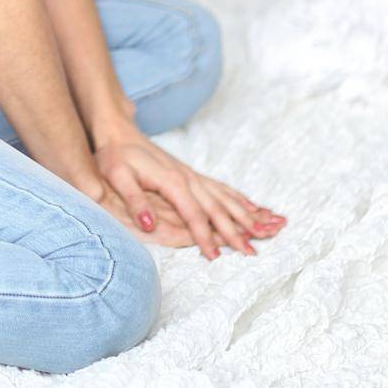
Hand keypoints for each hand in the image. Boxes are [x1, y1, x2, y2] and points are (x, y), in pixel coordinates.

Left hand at [85, 119, 287, 260]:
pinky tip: (256, 208)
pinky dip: (241, 200)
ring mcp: (193, 176)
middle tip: (254, 253)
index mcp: (172, 181)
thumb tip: (148, 224)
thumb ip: (133, 199)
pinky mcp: (193, 175)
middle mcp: (188, 178)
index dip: (204, 237)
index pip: (193, 215)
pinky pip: (223, 189)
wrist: (119, 131)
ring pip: (227, 198)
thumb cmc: (115, 155)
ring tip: (272, 228)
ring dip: (249, 215)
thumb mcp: (116, 176)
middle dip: (237, 231)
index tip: (216, 257)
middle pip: (217, 209)